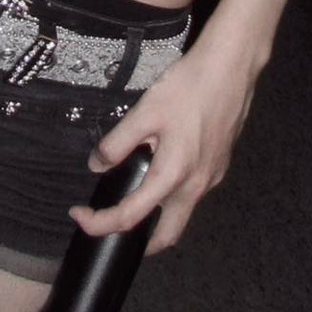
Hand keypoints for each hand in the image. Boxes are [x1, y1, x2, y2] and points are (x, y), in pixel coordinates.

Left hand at [67, 27, 267, 254]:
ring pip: (183, 214)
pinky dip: (173, 196)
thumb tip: (96, 165)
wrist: (232, 67)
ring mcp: (213, 177)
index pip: (130, 218)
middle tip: (113, 229)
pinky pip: (193, 192)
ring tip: (133, 198)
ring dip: (158, 217)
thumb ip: (117, 143)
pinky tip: (161, 171)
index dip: (99, 224)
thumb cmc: (190, 86)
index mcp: (173, 176)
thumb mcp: (144, 112)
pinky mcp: (220, 164)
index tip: (79, 216)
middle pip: (168, 235)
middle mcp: (197, 185)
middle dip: (140, 243)